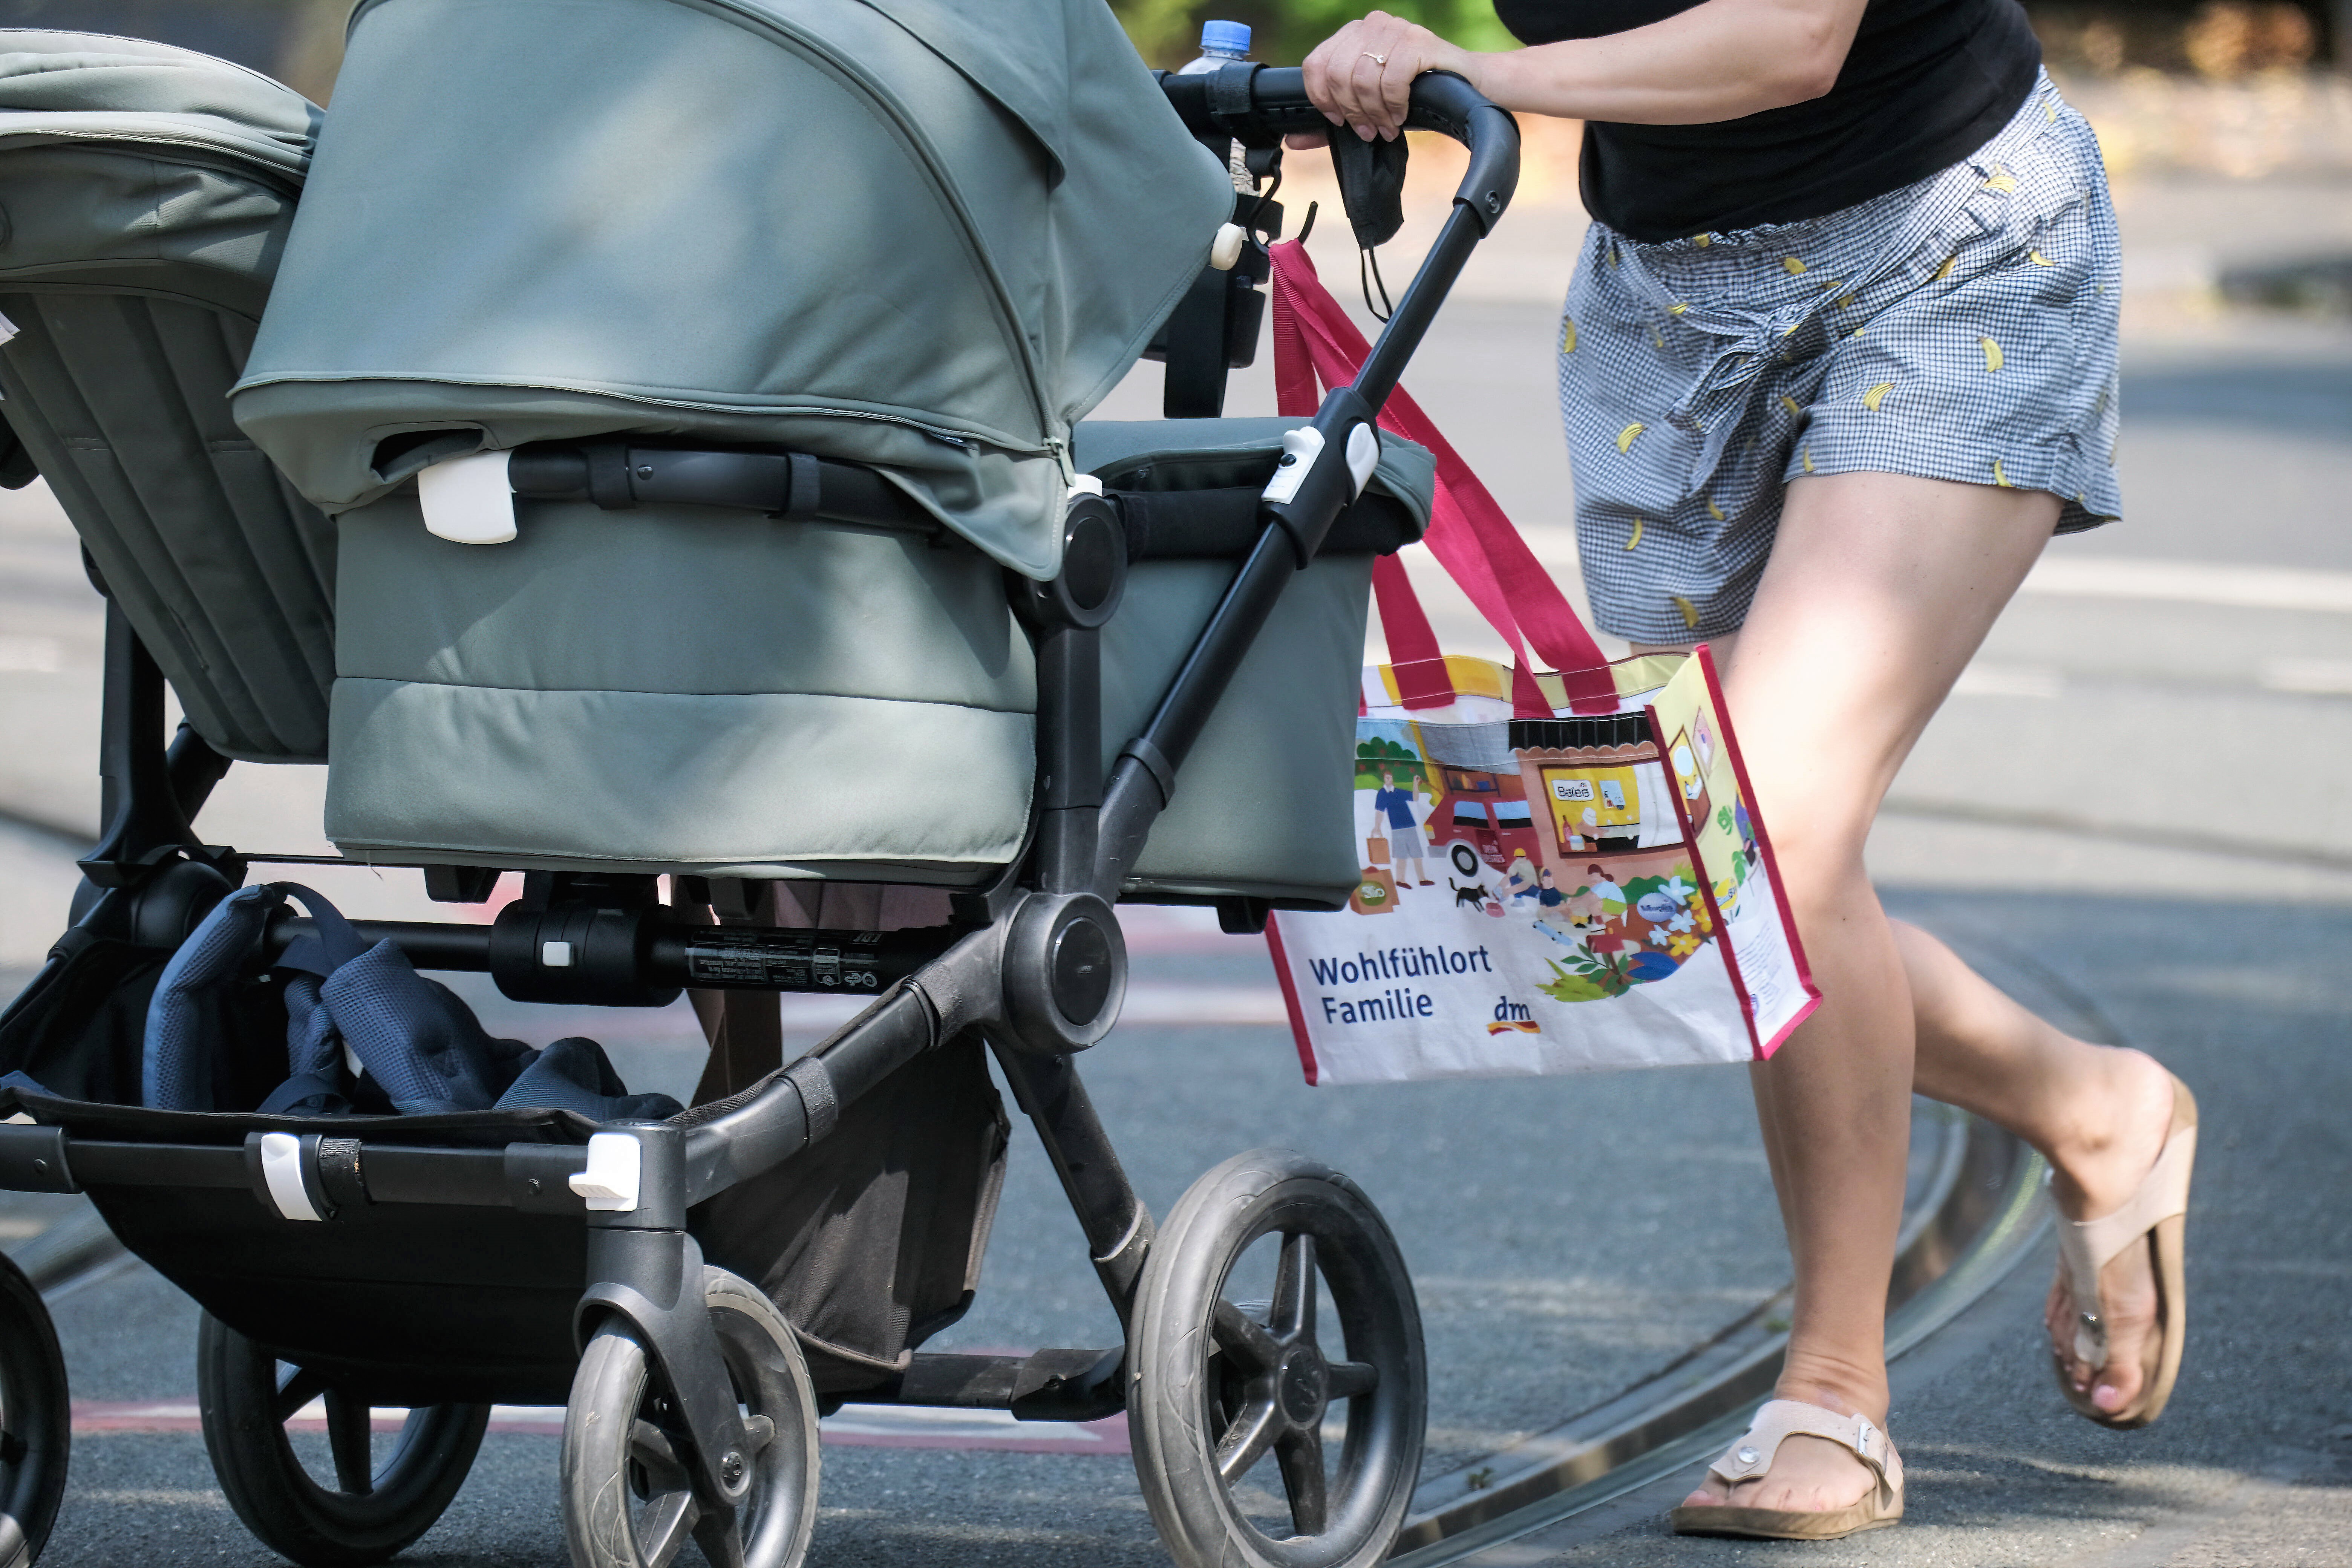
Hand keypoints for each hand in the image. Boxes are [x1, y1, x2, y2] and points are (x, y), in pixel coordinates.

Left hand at [1302, 10, 1472, 141]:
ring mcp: (1395, 29)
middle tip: (1369, 131)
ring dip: (1374, 113)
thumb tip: (1292, 140)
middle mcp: (1371, 25)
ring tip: (1387, 127)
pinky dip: (1394, 105)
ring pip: (1363, 79)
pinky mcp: (1418, 40)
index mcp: (1353, 35)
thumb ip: (1331, 120)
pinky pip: (1391, 79)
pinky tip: (1401, 114)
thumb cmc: (1415, 96)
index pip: (1316, 64)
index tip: (1340, 120)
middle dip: (1352, 111)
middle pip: (1337, 74)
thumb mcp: (1368, 107)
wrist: (1466, 86)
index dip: (1322, 99)